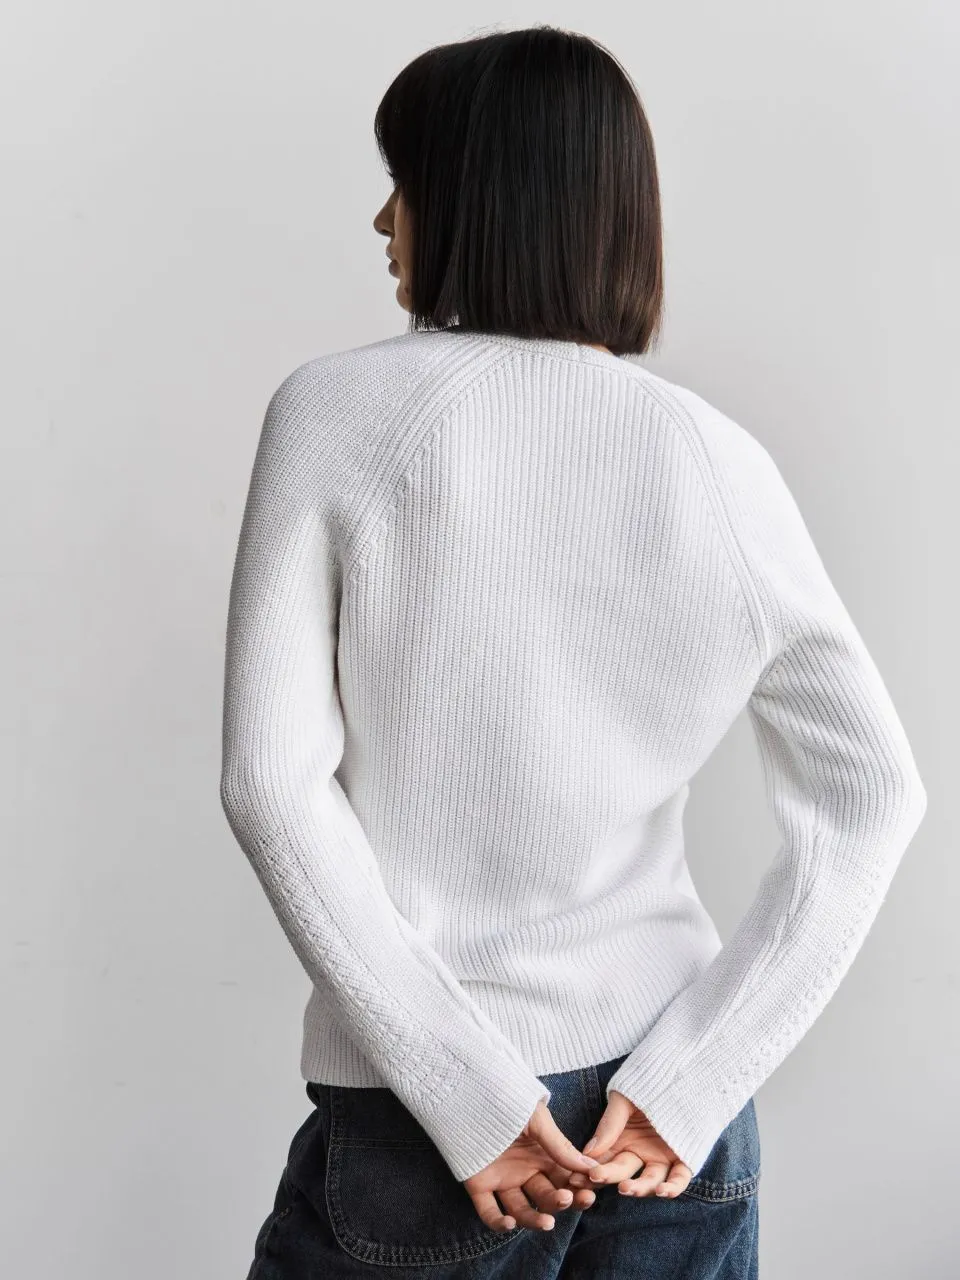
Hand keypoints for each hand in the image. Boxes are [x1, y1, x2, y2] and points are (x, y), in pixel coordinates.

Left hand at [463, 1099, 601, 1231]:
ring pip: (522, 1210)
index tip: (587, 1193)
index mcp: (543, 1156)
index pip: (566, 1181)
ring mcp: (503, 1180)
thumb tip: (591, 1167)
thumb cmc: (509, 1100)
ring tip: (547, 1222)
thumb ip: (560, 1145)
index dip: (578, 1189)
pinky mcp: (480, 1185)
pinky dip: (499, 1223)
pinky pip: (489, 1211)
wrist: (472, 1091)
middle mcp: (525, 1171)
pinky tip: (510, 1222)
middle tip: (567, 1198)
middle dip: (560, 1202)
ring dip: (535, 1219)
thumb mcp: (538, 1120)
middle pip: (547, 1197)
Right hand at [565, 1090, 693, 1197]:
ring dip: (638, 1188)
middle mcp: (638, 1153)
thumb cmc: (646, 1081)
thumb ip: (609, 1124)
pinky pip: (679, 1179)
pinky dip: (671, 1188)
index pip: (601, 1161)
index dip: (588, 1170)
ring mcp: (660, 1158)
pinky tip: (662, 1191)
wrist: (679, 1069)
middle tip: (595, 1177)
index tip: (574, 1177)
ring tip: (626, 1188)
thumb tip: (589, 1151)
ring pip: (649, 1181)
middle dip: (607, 1176)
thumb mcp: (623, 1098)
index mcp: (619, 1140)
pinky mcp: (683, 1158)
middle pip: (621, 1172)